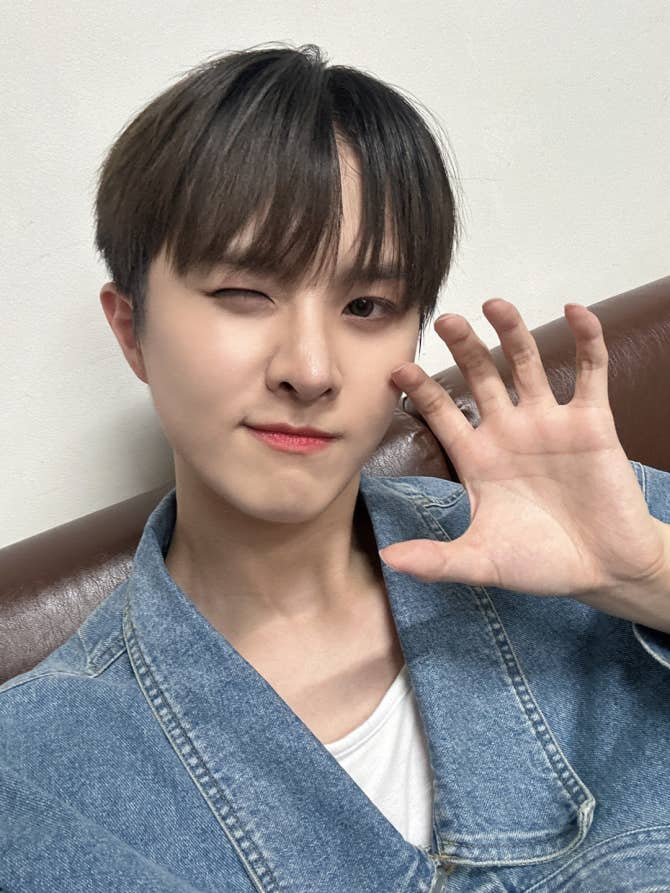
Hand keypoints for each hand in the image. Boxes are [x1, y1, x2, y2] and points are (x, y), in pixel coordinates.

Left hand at [378, 299, 667, 600]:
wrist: (604, 569)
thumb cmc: (541, 563)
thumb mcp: (483, 561)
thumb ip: (437, 560)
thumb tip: (388, 560)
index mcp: (478, 458)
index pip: (442, 413)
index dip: (421, 390)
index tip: (398, 368)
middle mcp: (509, 431)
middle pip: (481, 377)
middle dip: (464, 348)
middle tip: (445, 320)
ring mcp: (550, 422)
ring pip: (528, 365)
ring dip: (513, 333)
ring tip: (495, 304)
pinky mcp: (592, 422)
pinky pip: (590, 372)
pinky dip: (587, 341)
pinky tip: (574, 312)